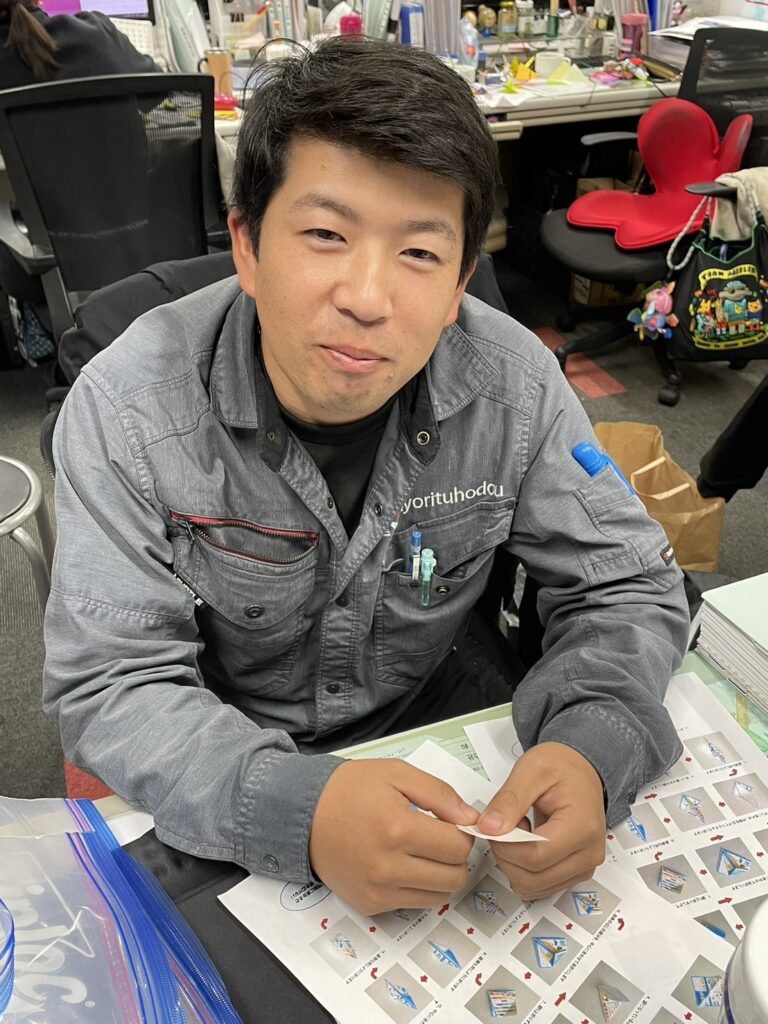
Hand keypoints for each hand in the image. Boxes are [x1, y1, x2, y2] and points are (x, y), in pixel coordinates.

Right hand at [309, 759, 478, 914]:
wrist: (303, 813)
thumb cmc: (350, 789)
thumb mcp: (397, 774)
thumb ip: (440, 794)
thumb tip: (472, 819)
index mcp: (398, 829)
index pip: (457, 846)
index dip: (462, 832)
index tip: (451, 823)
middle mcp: (388, 867)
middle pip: (454, 877)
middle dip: (454, 856)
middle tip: (438, 838)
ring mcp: (377, 891)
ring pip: (438, 896)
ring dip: (439, 874)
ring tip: (421, 851)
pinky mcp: (369, 905)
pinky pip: (413, 904)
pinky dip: (417, 887)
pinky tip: (402, 864)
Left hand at [476, 742, 605, 900]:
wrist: (580, 770)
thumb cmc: (561, 767)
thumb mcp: (530, 771)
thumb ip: (508, 800)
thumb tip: (488, 828)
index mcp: (582, 826)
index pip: (535, 857)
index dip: (505, 846)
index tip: (495, 825)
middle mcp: (589, 853)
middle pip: (533, 878)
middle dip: (507, 856)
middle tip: (506, 825)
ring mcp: (585, 867)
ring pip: (534, 887)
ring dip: (515, 864)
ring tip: (520, 832)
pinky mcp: (577, 873)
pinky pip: (540, 887)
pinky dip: (524, 871)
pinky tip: (527, 844)